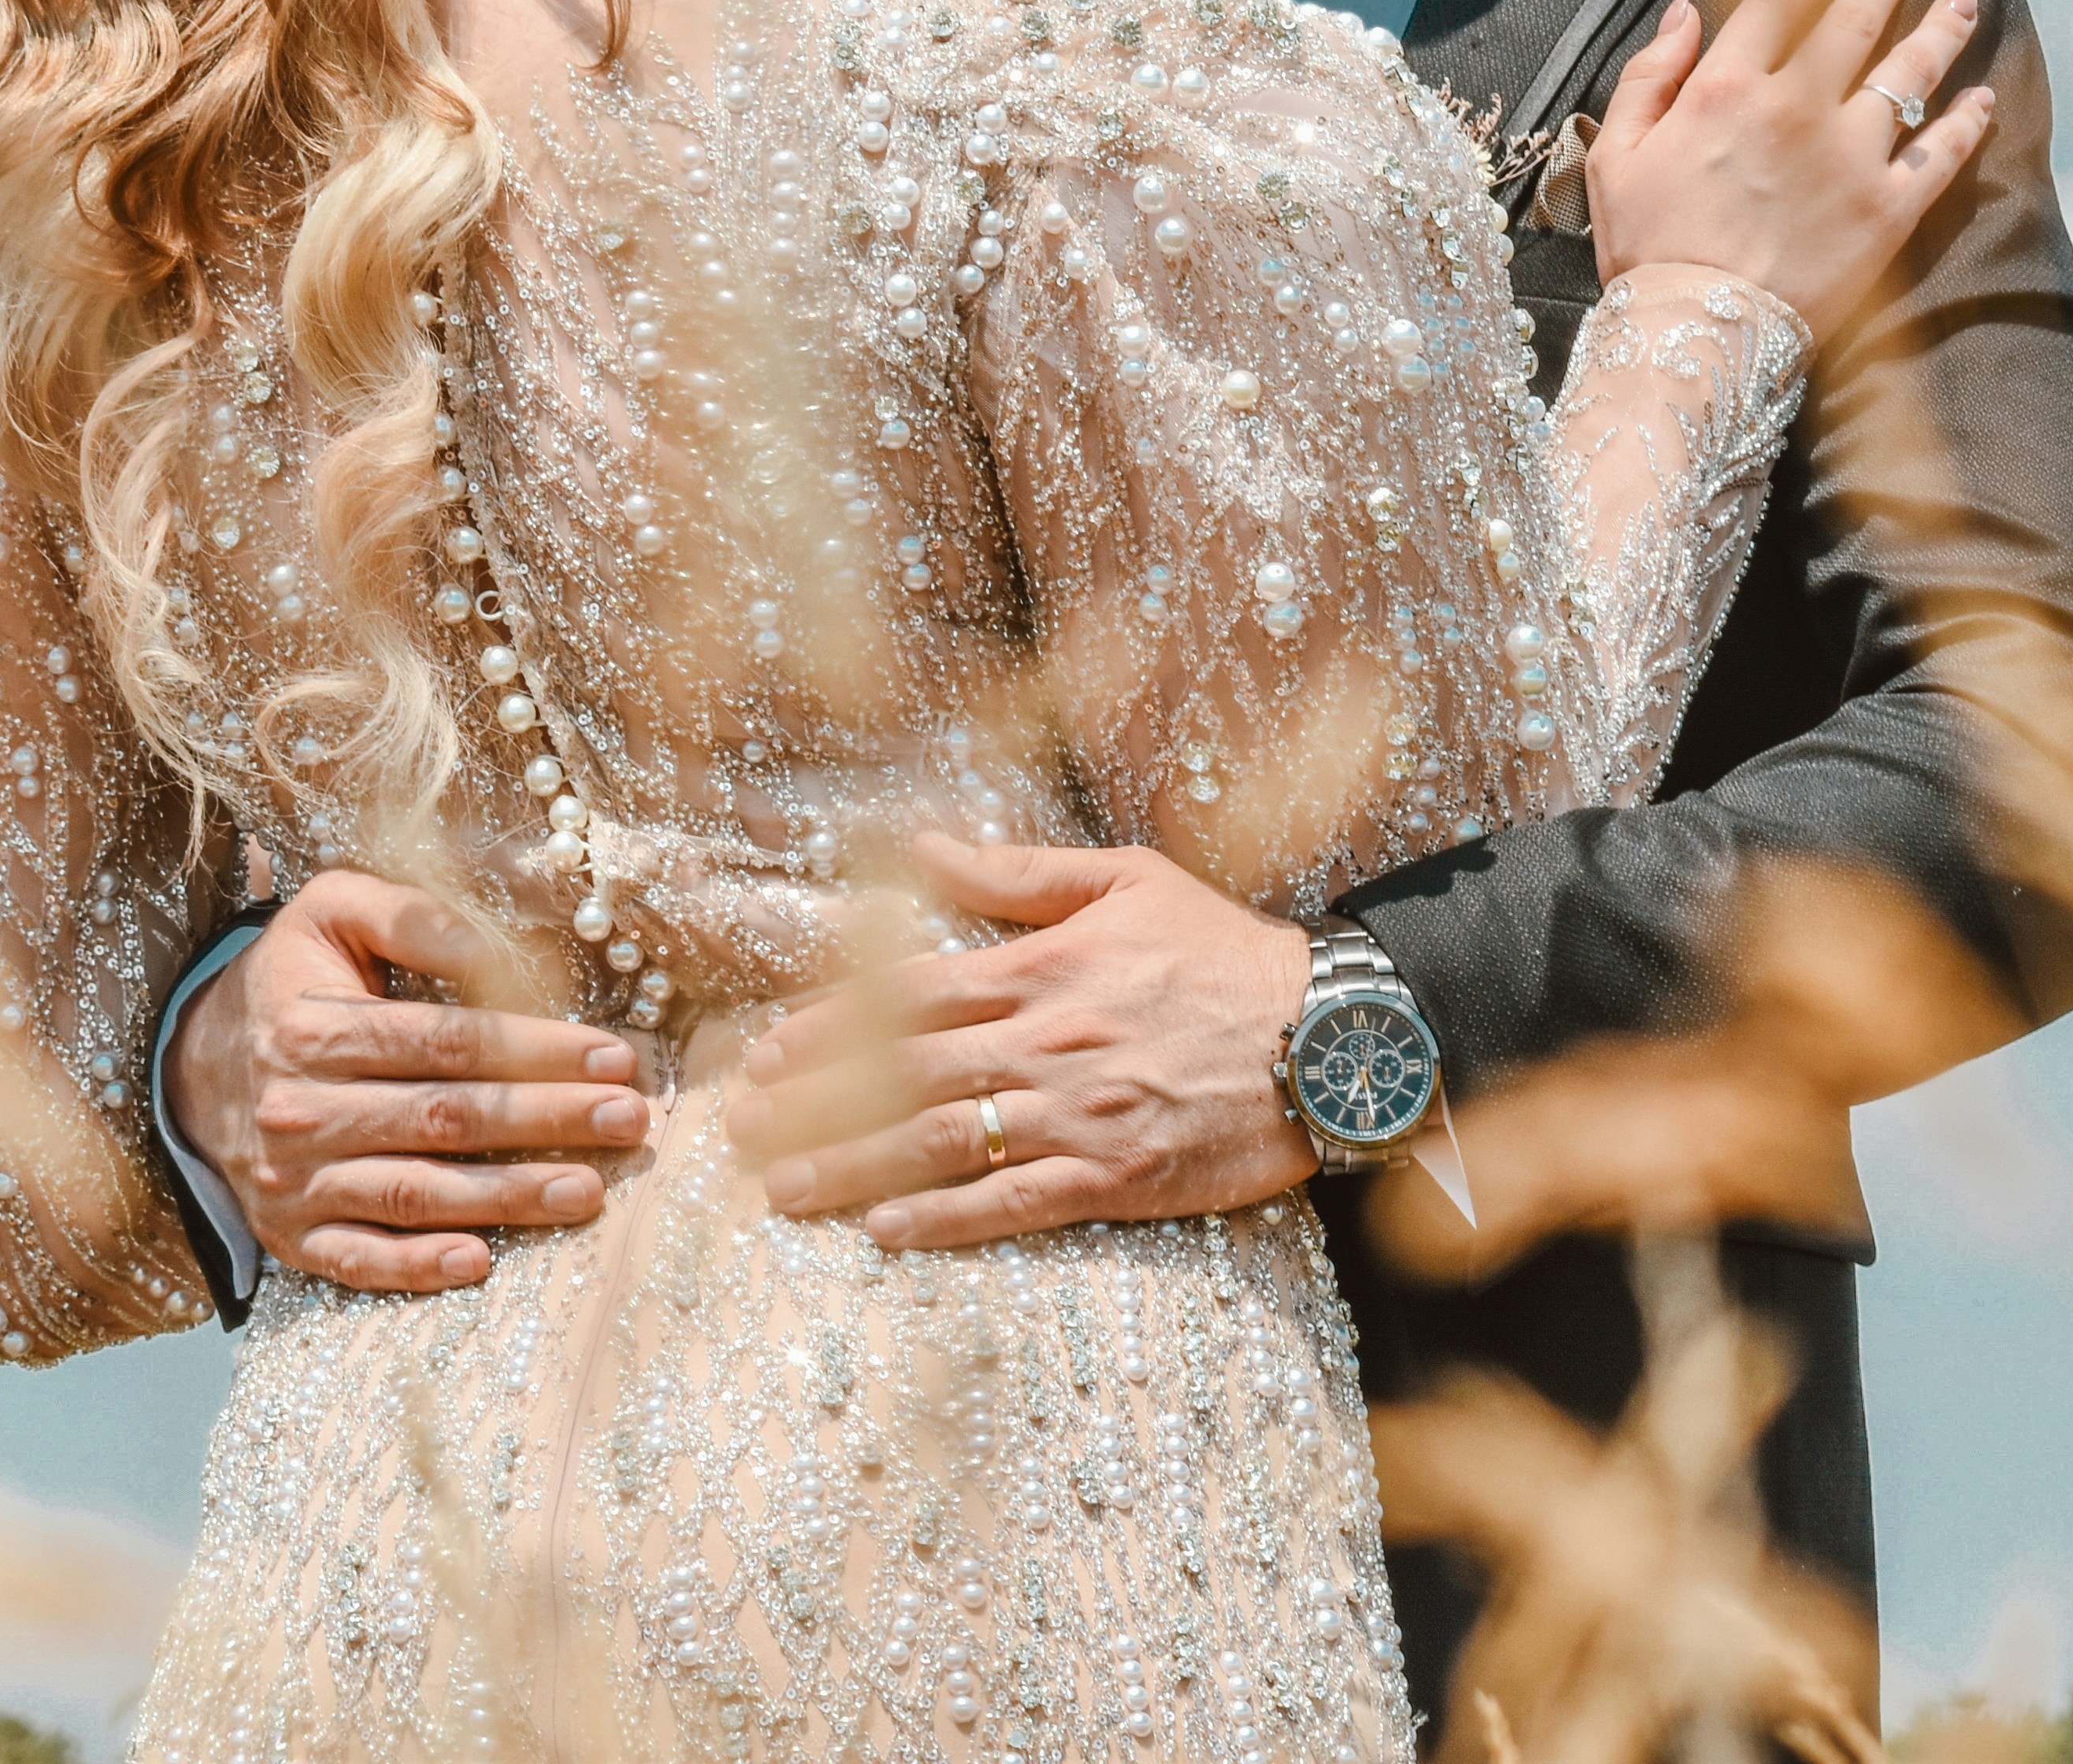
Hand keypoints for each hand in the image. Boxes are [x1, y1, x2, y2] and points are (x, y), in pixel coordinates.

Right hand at [167, 869, 653, 1291]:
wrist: (191, 1062)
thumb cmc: (292, 977)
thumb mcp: (333, 912)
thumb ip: (412, 915)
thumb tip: (496, 949)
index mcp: (314, 1025)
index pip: (446, 1041)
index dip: (535, 1049)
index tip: (613, 1054)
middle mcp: (300, 1107)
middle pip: (444, 1118)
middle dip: (546, 1121)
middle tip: (627, 1120)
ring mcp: (292, 1179)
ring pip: (414, 1193)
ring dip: (507, 1198)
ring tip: (588, 1191)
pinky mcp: (289, 1234)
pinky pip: (358, 1259)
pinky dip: (416, 1267)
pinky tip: (479, 1263)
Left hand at [728, 837, 1314, 1249]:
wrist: (1332, 1031)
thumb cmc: (1224, 950)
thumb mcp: (1124, 879)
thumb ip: (1015, 869)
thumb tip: (921, 841)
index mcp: (1042, 967)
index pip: (908, 998)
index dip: (827, 1026)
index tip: (764, 1053)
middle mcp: (1047, 1041)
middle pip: (906, 1075)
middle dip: (815, 1105)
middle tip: (740, 1133)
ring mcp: (1081, 1114)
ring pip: (945, 1142)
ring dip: (856, 1168)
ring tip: (785, 1192)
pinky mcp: (1121, 1177)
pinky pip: (1017, 1203)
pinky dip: (947, 1218)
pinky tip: (886, 1231)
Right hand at [1583, 0, 1996, 337]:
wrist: (1697, 334)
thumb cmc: (1646, 250)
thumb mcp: (1615, 155)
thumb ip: (1650, 76)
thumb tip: (1686, 12)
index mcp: (1727, 88)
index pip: (1773, 7)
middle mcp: (1796, 106)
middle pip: (1852, 22)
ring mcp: (1850, 154)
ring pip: (1907, 73)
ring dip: (1939, 31)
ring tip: (1964, 5)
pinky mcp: (1889, 207)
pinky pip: (1941, 154)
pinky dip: (1968, 123)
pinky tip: (1984, 99)